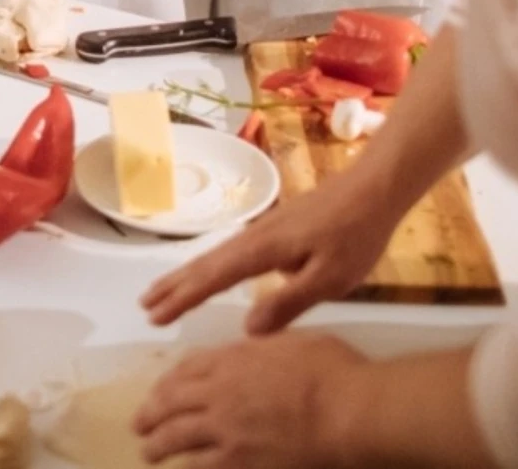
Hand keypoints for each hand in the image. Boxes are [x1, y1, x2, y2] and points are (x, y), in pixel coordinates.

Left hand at [134, 333, 365, 467]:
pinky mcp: (239, 463)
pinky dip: (189, 468)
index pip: (186, 369)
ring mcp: (225, 431)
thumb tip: (252, 341)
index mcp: (231, 360)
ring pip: (176, 438)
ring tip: (149, 452)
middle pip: (170, 403)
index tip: (160, 390)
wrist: (348, 413)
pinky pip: (202, 467)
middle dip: (150, 414)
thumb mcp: (291, 342)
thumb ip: (263, 345)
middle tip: (139, 424)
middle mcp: (218, 394)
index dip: (168, 382)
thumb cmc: (330, 370)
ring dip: (158, 445)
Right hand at [141, 155, 405, 334]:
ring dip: (187, 275)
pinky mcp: (274, 229)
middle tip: (144, 306)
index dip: (183, 299)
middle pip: (204, 264)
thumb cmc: (354, 235)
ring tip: (165, 292)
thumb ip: (288, 303)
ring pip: (215, 256)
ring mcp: (262, 230)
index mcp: (262, 251)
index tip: (155, 316)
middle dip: (174, 286)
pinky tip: (212, 274)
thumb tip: (247, 328)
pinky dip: (210, 266)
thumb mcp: (330, 280)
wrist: (372, 189)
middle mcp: (253, 238)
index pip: (213, 279)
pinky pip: (230, 252)